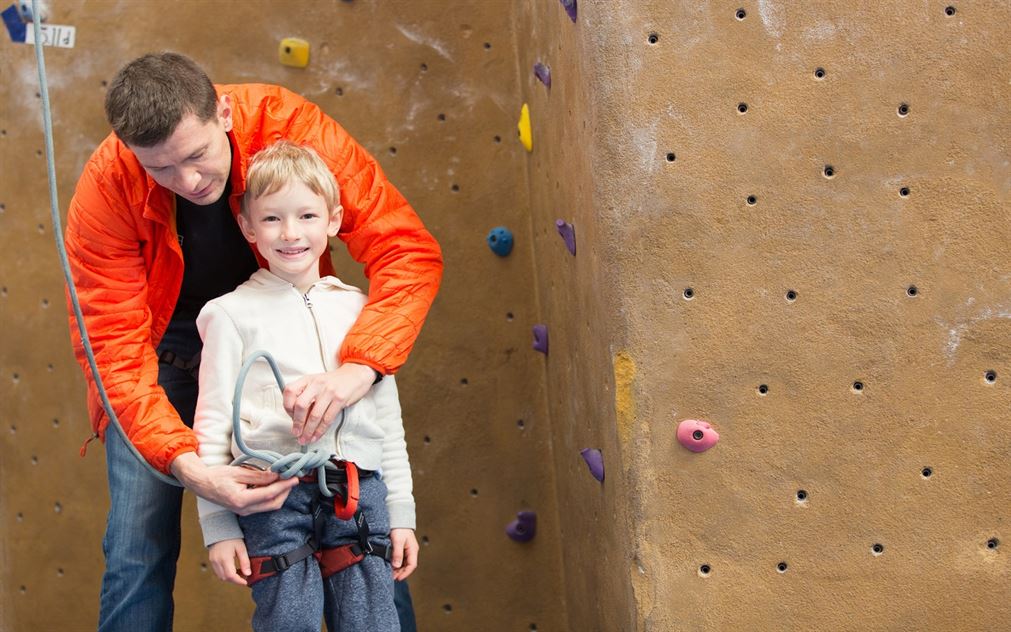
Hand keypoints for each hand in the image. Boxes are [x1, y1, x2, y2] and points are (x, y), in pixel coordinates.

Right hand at [170, 452, 297, 514]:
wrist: (202, 484)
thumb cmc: (217, 476)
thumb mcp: (238, 472)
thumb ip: (259, 476)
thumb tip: (277, 475)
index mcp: (241, 500)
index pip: (270, 494)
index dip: (284, 486)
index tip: (295, 478)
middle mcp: (244, 509)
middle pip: (273, 503)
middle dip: (285, 491)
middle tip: (292, 478)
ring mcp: (244, 511)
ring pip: (270, 506)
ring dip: (280, 493)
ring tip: (285, 479)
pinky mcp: (244, 510)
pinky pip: (263, 505)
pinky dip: (272, 495)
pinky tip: (273, 484)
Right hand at [209, 538, 250, 585]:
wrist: (220, 529)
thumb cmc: (232, 537)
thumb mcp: (241, 548)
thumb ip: (245, 562)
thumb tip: (248, 574)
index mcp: (225, 558)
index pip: (230, 576)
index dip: (238, 581)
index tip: (246, 582)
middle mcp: (217, 561)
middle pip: (225, 578)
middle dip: (235, 580)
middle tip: (244, 577)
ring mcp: (213, 561)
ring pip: (220, 576)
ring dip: (230, 578)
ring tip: (240, 573)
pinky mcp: (211, 560)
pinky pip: (218, 572)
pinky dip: (225, 574)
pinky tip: (233, 569)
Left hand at [283, 362, 376, 444]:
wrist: (355, 375)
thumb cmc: (334, 382)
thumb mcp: (316, 383)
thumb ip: (305, 396)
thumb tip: (296, 419)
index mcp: (307, 379)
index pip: (289, 391)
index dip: (287, 407)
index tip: (290, 417)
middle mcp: (316, 384)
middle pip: (301, 405)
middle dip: (297, 423)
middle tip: (296, 433)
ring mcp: (329, 391)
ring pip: (315, 415)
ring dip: (308, 431)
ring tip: (305, 439)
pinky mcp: (340, 399)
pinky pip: (328, 419)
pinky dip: (320, 430)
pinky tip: (317, 436)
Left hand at [390, 528, 418, 580]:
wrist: (398, 518)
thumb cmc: (399, 528)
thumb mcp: (398, 541)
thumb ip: (397, 553)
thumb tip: (396, 565)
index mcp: (413, 550)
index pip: (412, 565)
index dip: (405, 573)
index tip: (398, 578)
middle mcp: (411, 551)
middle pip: (407, 566)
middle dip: (400, 572)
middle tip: (392, 577)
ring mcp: (407, 550)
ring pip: (404, 563)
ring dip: (398, 569)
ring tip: (390, 572)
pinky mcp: (402, 548)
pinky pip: (400, 559)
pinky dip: (396, 563)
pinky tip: (391, 565)